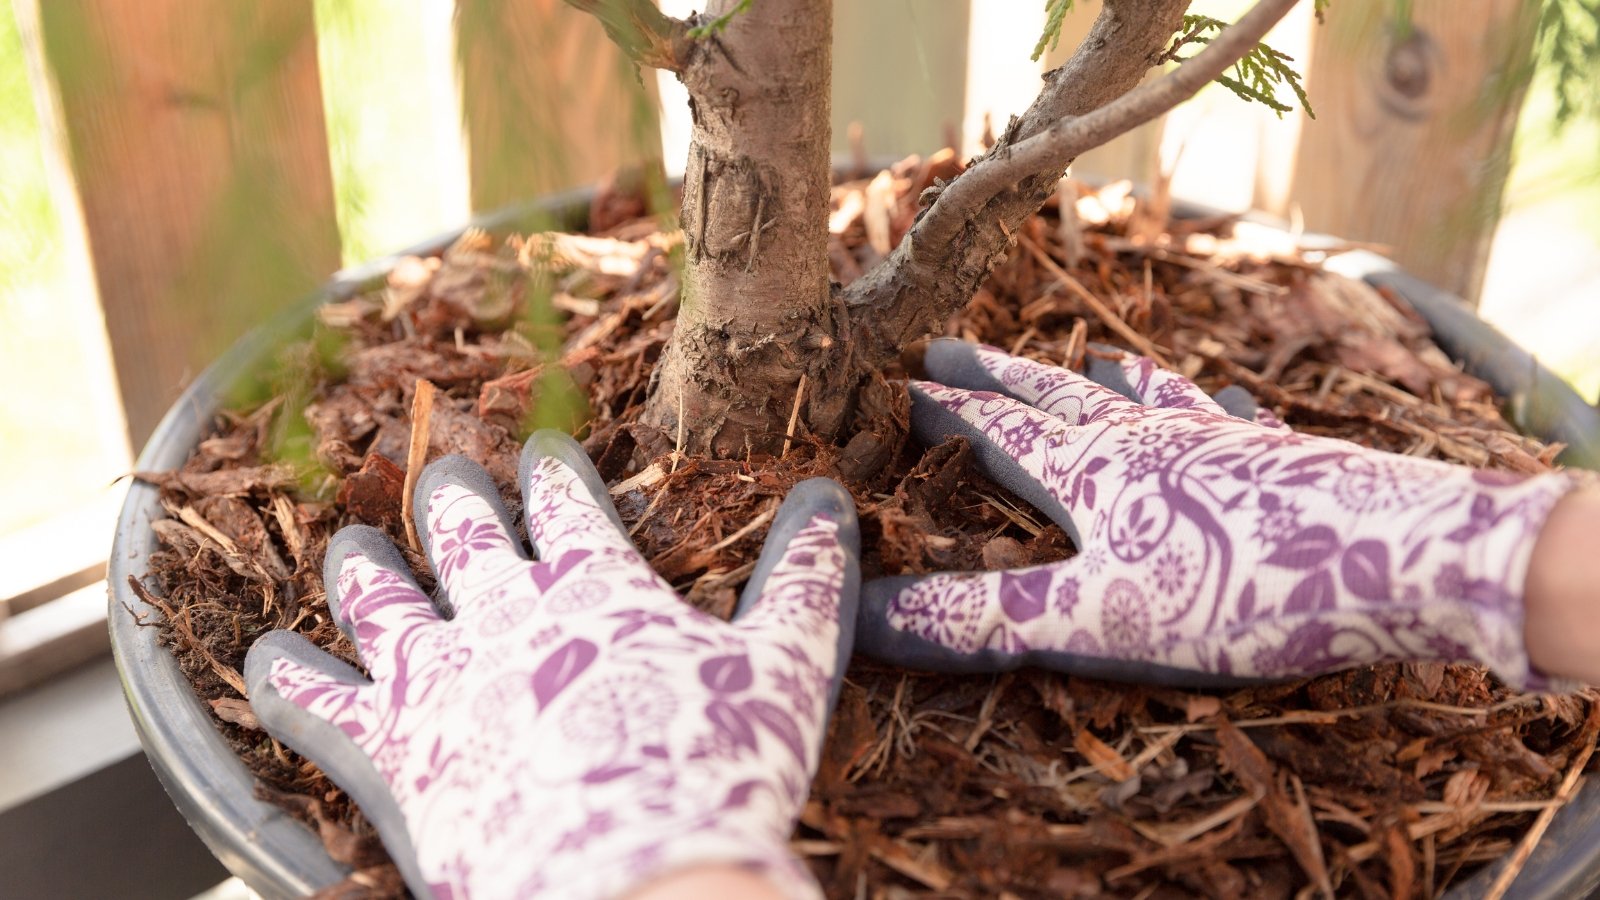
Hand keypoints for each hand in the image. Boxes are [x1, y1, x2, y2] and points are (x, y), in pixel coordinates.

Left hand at [245, 430, 858, 899]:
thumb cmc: (720, 773)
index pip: (565, 498)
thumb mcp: (788, 666)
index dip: (553, 468)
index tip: (544, 450)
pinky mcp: (390, 752)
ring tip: (353, 547)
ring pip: (378, 597)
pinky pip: (312, 703)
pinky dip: (283, 677)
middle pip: (464, 530)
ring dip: (364, 566)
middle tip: (448, 479)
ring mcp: (439, 679)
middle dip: (454, 497)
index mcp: (597, 584)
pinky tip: (260, 659)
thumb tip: (831, 496)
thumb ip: (806, 577)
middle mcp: (505, 612)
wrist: (638, 882)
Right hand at [855, 340, 1582, 688]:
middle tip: (948, 344)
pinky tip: (1227, 401)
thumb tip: (865, 615)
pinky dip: (1214, 406)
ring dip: (1105, 380)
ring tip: (1089, 359)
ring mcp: (1220, 442)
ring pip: (1145, 396)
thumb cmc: (1241, 588)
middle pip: (1055, 397)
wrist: (1406, 556)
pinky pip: (1234, 420)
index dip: (939, 411)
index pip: (994, 431)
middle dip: (997, 375)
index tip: (891, 385)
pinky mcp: (1284, 459)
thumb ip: (985, 616)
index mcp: (1092, 471)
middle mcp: (1148, 438)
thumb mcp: (1097, 617)